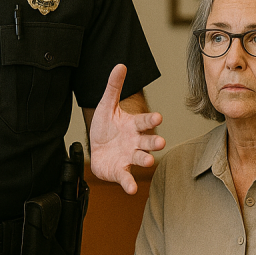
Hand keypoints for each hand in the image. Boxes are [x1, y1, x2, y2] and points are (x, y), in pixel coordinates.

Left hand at [89, 64, 164, 193]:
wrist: (96, 147)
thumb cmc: (105, 126)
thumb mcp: (106, 104)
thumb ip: (113, 86)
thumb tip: (120, 65)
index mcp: (133, 125)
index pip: (144, 122)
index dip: (151, 120)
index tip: (158, 118)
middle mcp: (135, 142)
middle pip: (147, 141)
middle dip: (153, 142)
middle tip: (159, 142)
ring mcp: (129, 157)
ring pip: (141, 158)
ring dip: (146, 159)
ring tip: (150, 161)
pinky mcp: (121, 170)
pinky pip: (127, 177)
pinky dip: (129, 183)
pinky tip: (132, 189)